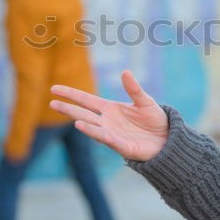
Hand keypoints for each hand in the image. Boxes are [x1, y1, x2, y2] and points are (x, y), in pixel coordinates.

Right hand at [50, 70, 167, 161]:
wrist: (167, 140)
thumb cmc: (154, 121)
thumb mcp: (145, 101)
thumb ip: (134, 89)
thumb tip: (125, 72)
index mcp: (110, 109)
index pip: (86, 100)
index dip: (71, 94)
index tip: (54, 89)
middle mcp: (107, 122)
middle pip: (83, 113)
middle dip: (68, 108)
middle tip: (51, 102)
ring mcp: (113, 134)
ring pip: (92, 127)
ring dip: (81, 121)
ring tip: (68, 116)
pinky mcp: (122, 146)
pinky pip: (107, 139)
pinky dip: (96, 133)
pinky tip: (83, 127)